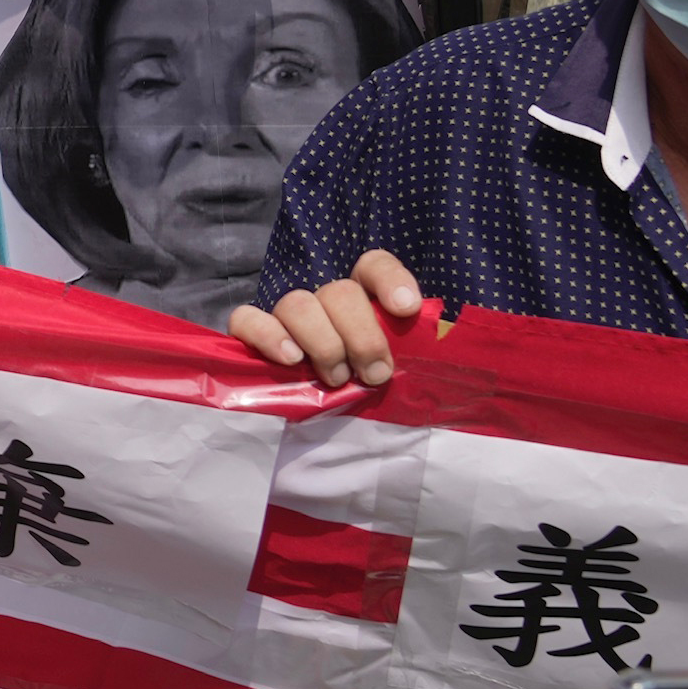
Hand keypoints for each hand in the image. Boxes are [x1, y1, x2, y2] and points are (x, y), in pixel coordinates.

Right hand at [225, 248, 425, 386]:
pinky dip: (267, 335)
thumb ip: (418, 351)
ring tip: (335, 378)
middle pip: (339, 292)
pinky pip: (247, 319)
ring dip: (322, 343)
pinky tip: (290, 358)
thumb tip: (440, 341)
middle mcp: (324, 299)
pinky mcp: (251, 334)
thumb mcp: (402, 369)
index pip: (373, 267)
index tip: (407, 309)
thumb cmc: (366, 388)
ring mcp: (287, 315)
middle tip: (374, 374)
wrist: (325, 422)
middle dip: (361, 336)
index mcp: (363, 298)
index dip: (390, 281)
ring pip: (297, 304)